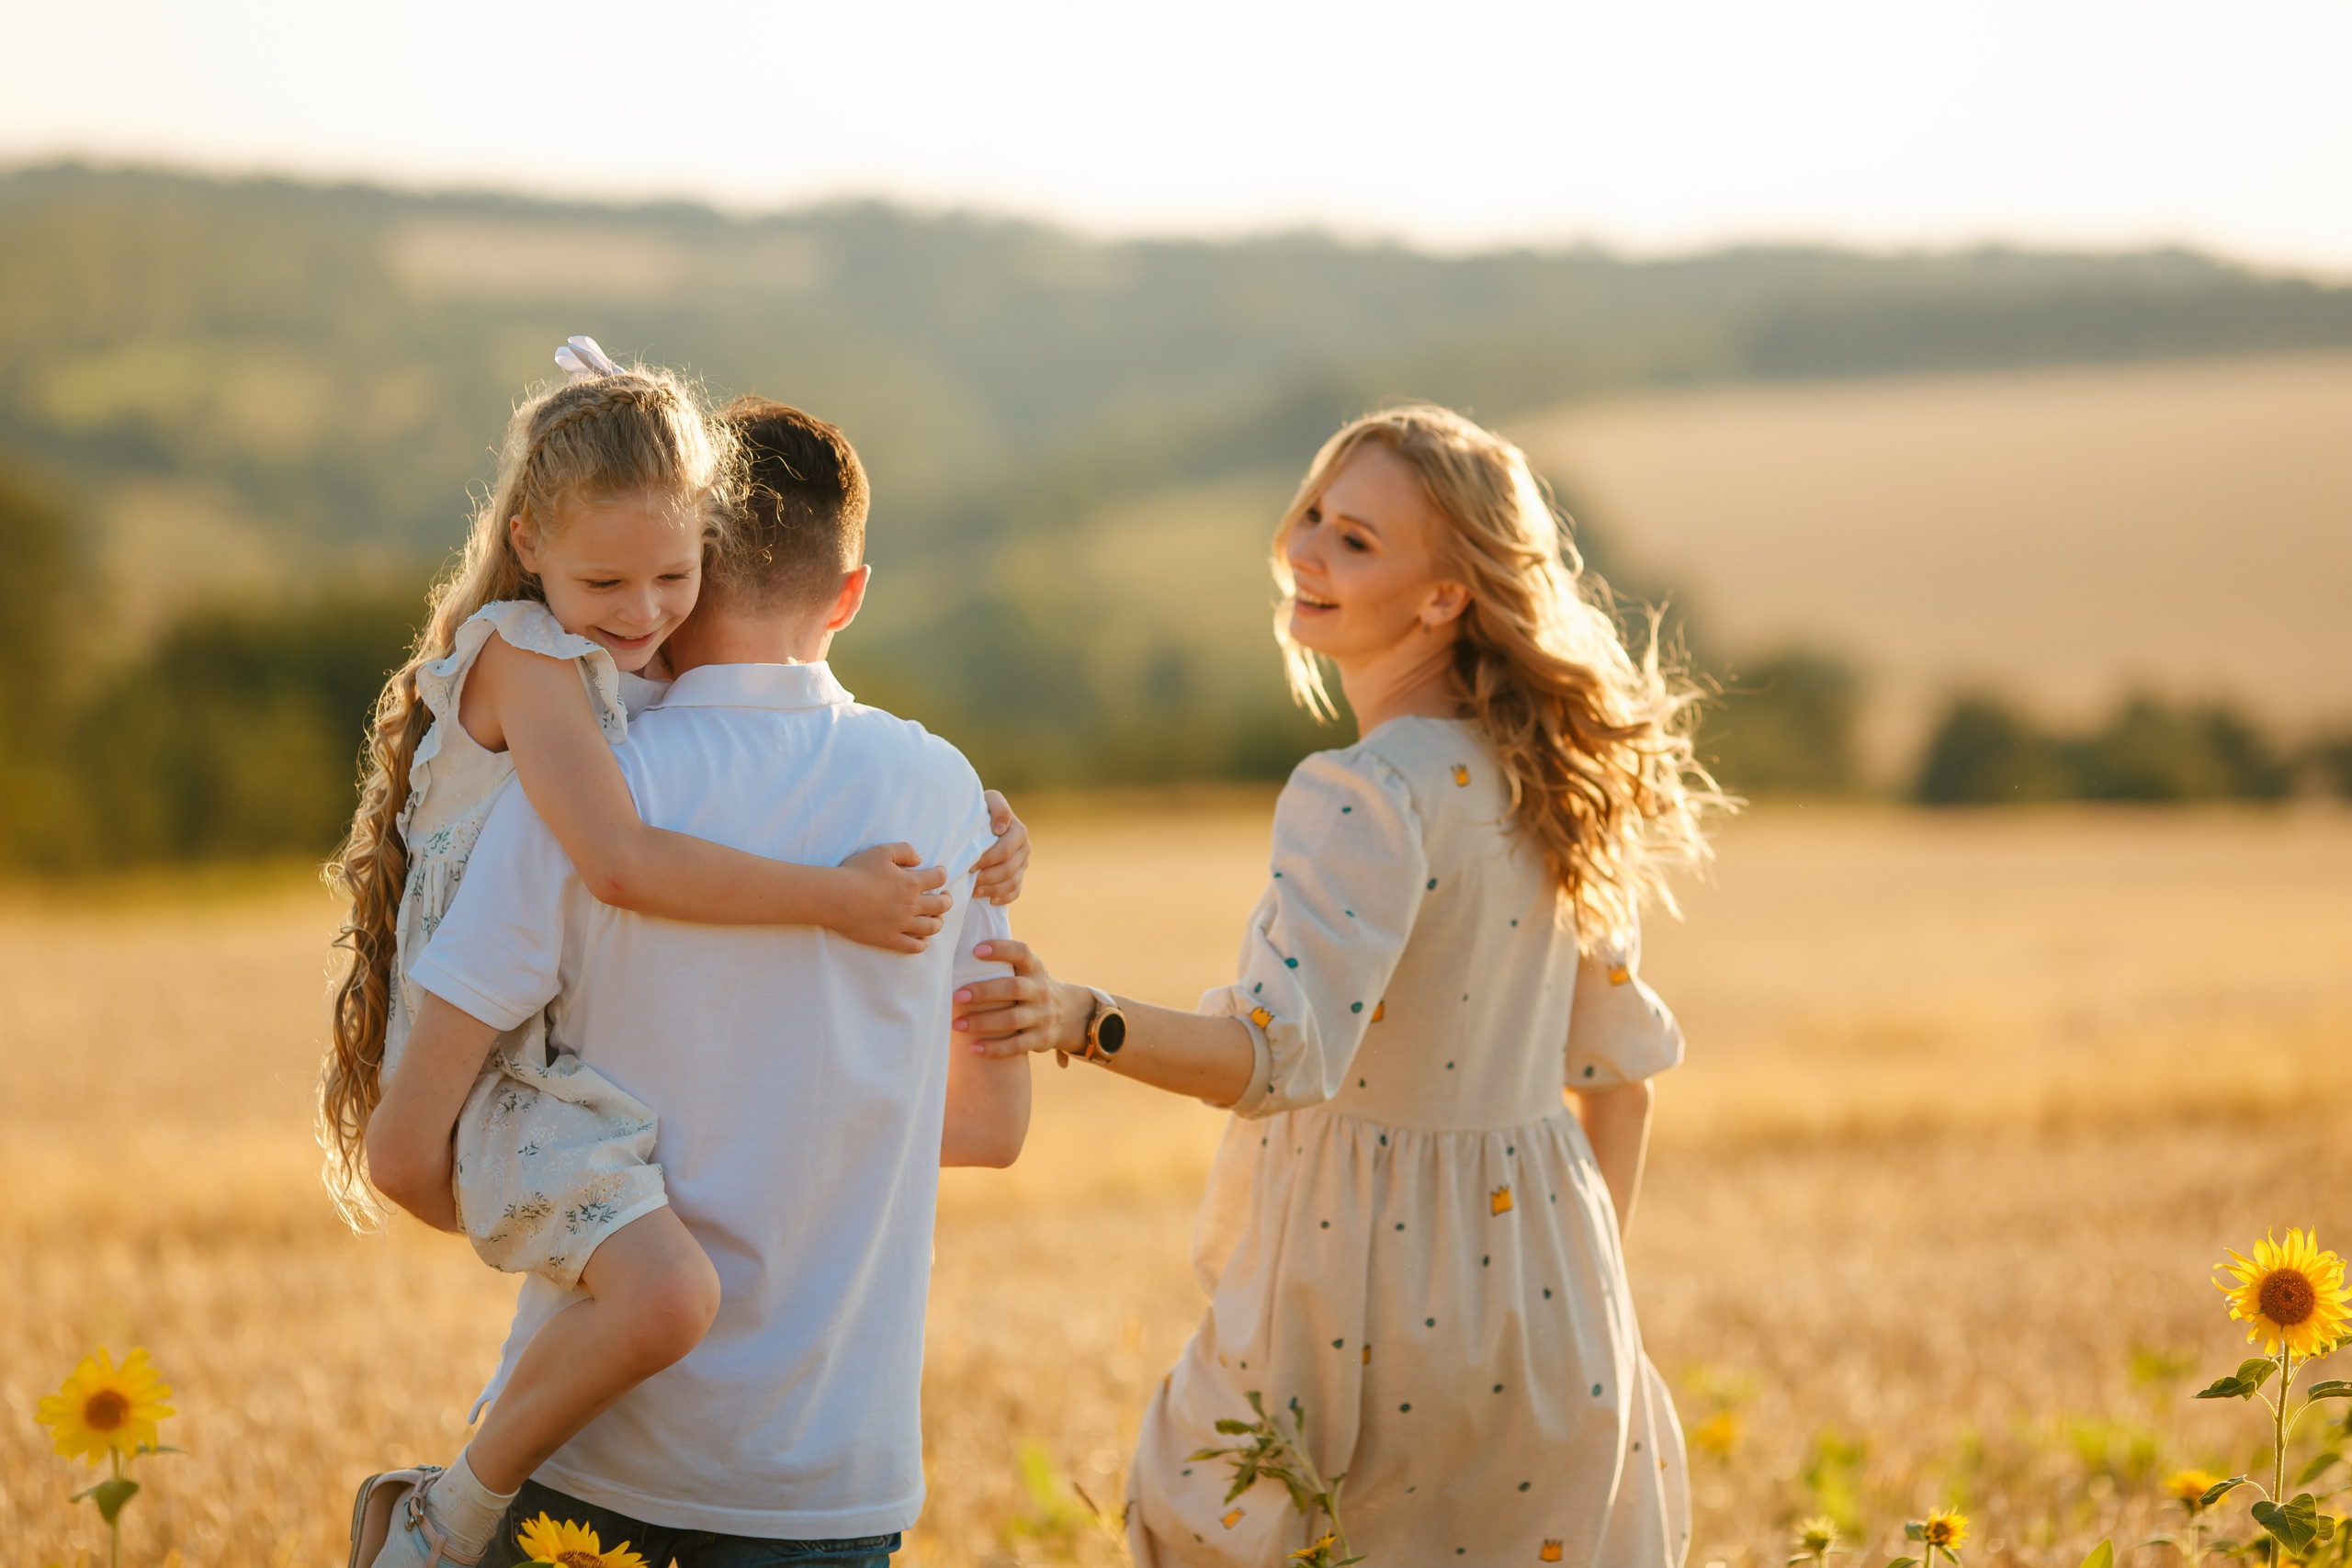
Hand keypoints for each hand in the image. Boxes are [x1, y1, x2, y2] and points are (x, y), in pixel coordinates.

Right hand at [836, 842, 951, 952]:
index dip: (942, 874)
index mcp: (912, 882)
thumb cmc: (857, 871)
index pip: (939, 878)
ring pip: (932, 927)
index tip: (939, 873)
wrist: (837, 897)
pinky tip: (923, 940)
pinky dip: (922, 944)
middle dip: (947, 900)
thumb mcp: (882, 851)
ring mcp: (902, 924)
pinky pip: (913, 947)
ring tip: (937, 918)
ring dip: (938, 922)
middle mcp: (911, 905)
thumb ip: (905, 850)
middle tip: (945, 897)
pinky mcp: (890, 939)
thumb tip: (919, 859)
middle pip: (942, 905)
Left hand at [952, 939, 1087, 1057]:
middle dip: (983, 992)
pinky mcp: (1041, 1038)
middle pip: (1013, 988)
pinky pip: (1017, 1045)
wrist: (1068, 1013)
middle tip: (956, 996)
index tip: (976, 950)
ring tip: (957, 1024)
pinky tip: (974, 1048)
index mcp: (1035, 968)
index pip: (1021, 953)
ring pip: (1013, 1019)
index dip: (1000, 949)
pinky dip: (995, 1048)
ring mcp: (1043, 1015)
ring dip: (983, 1022)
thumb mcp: (1026, 970)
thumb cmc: (1030, 986)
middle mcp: (1041, 990)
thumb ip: (1003, 962)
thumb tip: (959, 949)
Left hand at [971, 789, 1030, 905]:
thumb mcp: (987, 802)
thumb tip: (1001, 828)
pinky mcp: (1019, 875)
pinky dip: (1002, 897)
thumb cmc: (980, 811)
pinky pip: (1015, 892)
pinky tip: (989, 899)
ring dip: (991, 889)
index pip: (1005, 851)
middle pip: (1008, 869)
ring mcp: (1023, 863)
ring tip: (973, 892)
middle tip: (968, 880)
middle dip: (987, 877)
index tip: (969, 865)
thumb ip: (998, 808)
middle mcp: (1024, 847)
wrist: (981, 822)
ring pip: (1011, 882)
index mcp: (1018, 831)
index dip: (987, 860)